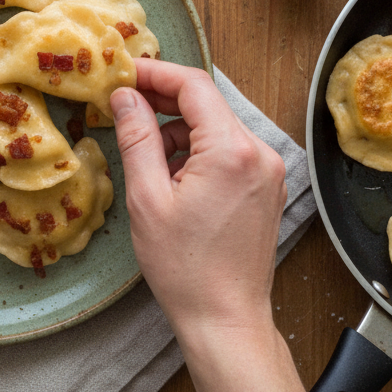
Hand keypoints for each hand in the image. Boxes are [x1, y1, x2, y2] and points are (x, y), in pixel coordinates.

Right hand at [113, 62, 349, 391]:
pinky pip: (228, 152)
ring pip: (216, 128)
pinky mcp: (266, 188)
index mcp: (231, 150)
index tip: (123, 75)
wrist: (225, 319)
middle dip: (163, 102)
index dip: (155, 73)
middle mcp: (260, 152)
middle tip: (122, 108)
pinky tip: (171, 178)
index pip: (194, 85)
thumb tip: (125, 96)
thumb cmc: (185, 267)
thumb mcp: (147, 198)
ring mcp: (269, 171)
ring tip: (145, 159)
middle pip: (207, 104)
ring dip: (178, 131)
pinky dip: (197, 153)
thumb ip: (137, 137)